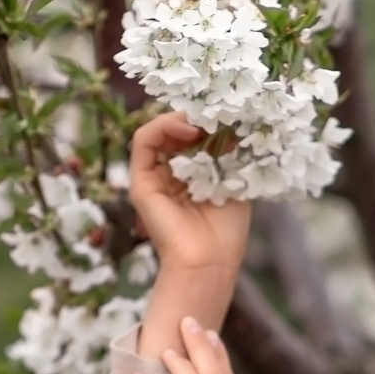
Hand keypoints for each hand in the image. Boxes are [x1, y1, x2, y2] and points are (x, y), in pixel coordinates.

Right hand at [129, 112, 251, 272]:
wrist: (210, 261)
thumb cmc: (227, 230)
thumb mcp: (234, 180)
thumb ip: (230, 153)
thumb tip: (230, 124)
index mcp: (190, 175)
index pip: (190, 135)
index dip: (206, 120)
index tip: (229, 116)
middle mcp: (168, 174)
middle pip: (173, 130)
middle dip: (195, 116)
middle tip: (217, 112)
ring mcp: (152, 177)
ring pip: (157, 131)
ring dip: (179, 118)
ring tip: (203, 121)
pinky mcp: (140, 182)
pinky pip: (143, 141)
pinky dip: (163, 126)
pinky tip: (189, 129)